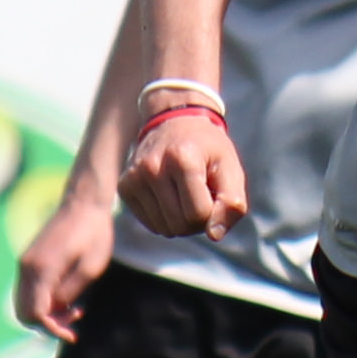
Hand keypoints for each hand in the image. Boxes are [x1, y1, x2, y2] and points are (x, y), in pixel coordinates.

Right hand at [12, 188, 116, 339]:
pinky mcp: (29, 260)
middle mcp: (27, 267)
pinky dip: (43, 301)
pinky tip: (68, 297)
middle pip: (23, 313)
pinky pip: (29, 291)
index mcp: (42, 269)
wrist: (83, 203)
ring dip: (46, 313)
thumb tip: (55, 309)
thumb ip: (70, 292)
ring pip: (23, 303)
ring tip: (75, 308)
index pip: (36, 313)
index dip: (53, 329)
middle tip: (74, 320)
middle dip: (47, 324)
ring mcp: (25, 262)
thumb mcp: (91, 268)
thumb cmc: (94, 233)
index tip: (72, 334)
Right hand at [117, 105, 246, 239]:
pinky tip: (170, 196)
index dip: (213, 212)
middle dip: (197, 220)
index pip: (199, 214)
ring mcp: (134, 177)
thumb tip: (214, 235)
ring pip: (164, 229)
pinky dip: (165, 218)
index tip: (214, 194)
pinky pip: (151, 225)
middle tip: (201, 196)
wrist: (175, 122)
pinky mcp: (125, 187)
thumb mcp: (231, 169)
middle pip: (180, 225)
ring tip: (185, 195)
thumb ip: (231, 203)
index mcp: (182, 159)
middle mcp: (152, 167)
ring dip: (181, 221)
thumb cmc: (208, 149)